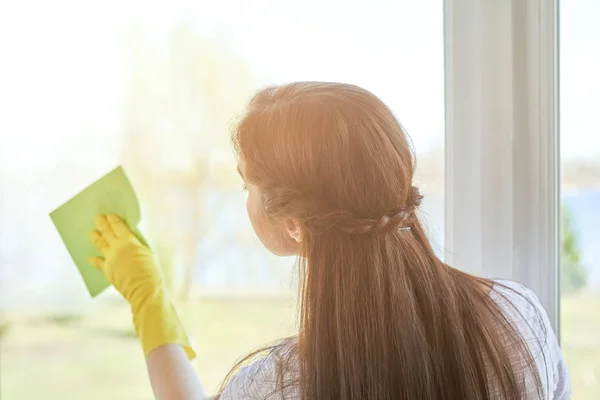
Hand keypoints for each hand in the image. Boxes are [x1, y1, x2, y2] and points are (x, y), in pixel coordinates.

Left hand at [88, 214, 194, 359]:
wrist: (144, 290)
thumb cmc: (151, 271)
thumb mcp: (148, 253)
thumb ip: (137, 245)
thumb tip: (130, 240)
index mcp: (129, 241)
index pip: (119, 226)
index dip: (114, 220)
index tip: (110, 215)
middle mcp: (117, 248)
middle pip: (107, 233)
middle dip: (102, 224)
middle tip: (97, 217)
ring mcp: (110, 259)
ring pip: (100, 245)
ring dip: (95, 237)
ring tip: (91, 232)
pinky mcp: (107, 271)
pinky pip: (98, 264)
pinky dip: (94, 260)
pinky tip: (90, 258)